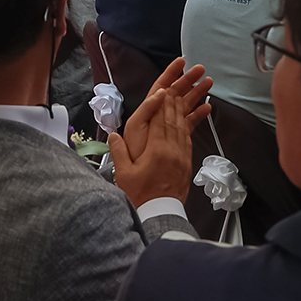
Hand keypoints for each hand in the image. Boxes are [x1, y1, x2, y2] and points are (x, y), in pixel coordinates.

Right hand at [113, 60, 212, 208]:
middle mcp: (172, 150)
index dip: (162, 103)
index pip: (160, 120)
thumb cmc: (140, 195)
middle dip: (175, 101)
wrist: (160, 214)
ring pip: (183, 128)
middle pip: (174, 120)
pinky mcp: (186, 164)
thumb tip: (113, 136)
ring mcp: (181, 157)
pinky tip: (186, 121)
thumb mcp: (124, 175)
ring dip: (183, 111)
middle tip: (177, 86)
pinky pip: (188, 140)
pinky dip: (187, 127)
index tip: (164, 89)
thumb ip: (119, 153)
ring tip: (184, 97)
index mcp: (157, 150)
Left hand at [119, 59, 212, 162]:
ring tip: (208, 83)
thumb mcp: (136, 129)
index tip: (181, 62)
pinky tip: (207, 108)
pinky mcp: (177, 138)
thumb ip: (147, 110)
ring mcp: (168, 127)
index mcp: (148, 111)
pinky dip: (198, 114)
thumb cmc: (136, 156)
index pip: (160, 87)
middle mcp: (159, 117)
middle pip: (175, 93)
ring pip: (184, 105)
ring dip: (196, 93)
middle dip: (187, 79)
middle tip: (201, 69)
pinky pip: (189, 122)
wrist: (145, 182)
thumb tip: (159, 93)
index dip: (170, 73)